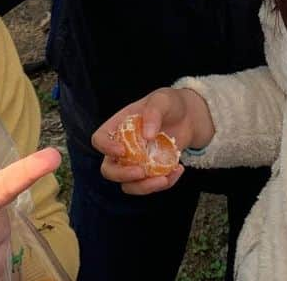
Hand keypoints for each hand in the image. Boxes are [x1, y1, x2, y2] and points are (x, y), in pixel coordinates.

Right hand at [90, 88, 214, 195]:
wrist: (187, 117)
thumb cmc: (168, 104)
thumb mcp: (162, 100)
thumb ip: (153, 112)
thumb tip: (147, 136)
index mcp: (118, 126)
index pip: (99, 139)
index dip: (105, 148)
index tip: (122, 151)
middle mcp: (123, 147)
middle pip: (109, 169)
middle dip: (122, 175)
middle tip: (141, 172)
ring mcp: (136, 162)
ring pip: (128, 185)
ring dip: (144, 187)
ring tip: (165, 178)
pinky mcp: (151, 173)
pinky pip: (150, 186)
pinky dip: (164, 184)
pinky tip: (178, 170)